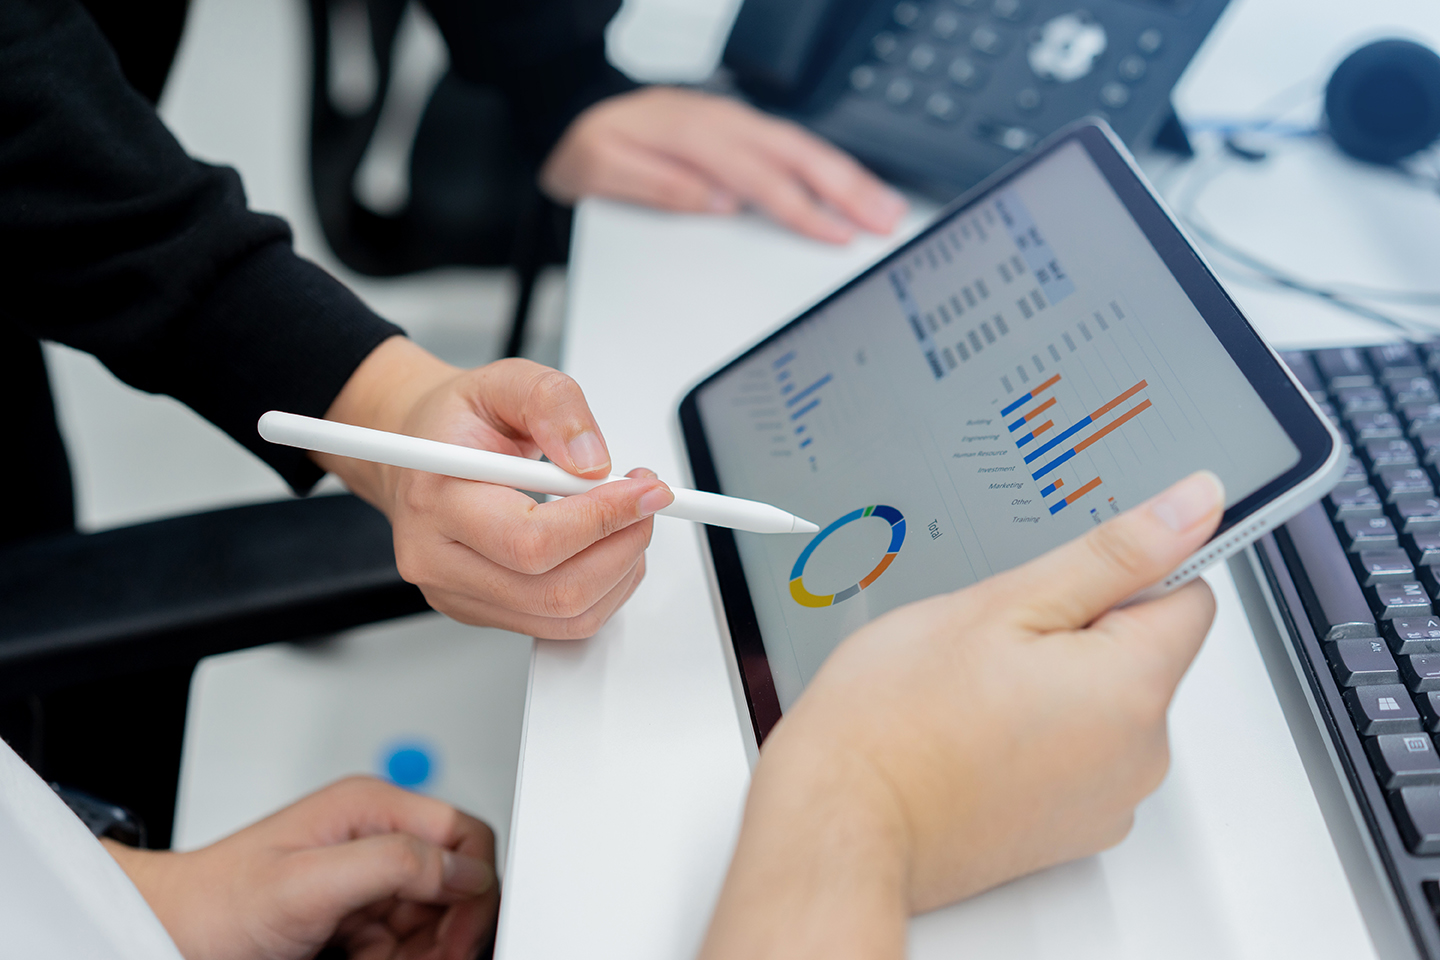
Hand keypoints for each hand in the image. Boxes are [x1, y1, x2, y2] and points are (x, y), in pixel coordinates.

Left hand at [104, 777, 497, 959]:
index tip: (456, 936)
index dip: (473, 887)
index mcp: (372, 808)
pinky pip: (406, 945)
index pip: (464, 835)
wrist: (167, 937)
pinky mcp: (357, 917)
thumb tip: (464, 868)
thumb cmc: (217, 905)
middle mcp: (376, 838)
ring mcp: (367, 880)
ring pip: (435, 922)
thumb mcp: (309, 884)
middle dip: (445, 931)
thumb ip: (393, 864)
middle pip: (455, 884)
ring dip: (419, 953)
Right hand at [318, 338, 672, 637]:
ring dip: (622, 570)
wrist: (422, 450)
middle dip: (623, 546)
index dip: (602, 520)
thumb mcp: (505, 382)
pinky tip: (607, 546)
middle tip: (646, 502)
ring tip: (628, 519)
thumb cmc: (457, 421)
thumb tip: (592, 462)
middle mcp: (437, 559)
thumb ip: (553, 405)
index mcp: (436, 500)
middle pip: (555, 590)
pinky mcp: (483, 611)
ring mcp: (459, 594)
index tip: (644, 491)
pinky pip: (563, 623)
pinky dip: (605, 588)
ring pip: (567, 616)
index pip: (530, 539)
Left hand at [540, 86, 907, 243]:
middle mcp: (722, 123)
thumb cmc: (588, 145)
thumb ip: (660, 187)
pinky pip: (792, 146)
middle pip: (798, 156)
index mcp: (693, 135)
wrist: (572, 110)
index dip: (804, 209)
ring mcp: (734, 123)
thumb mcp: (604, 172)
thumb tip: (716, 204)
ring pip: (803, 148)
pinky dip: (828, 166)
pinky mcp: (738, 131)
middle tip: (887, 220)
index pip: (761, 179)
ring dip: (849, 177)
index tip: (837, 234)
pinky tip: (851, 186)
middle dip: (849, 190)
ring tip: (887, 207)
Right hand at [701, 471, 1226, 958]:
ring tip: (971, 692)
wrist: (841, 825)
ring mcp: (1105, 803)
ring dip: (1056, 685)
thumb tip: (1194, 507)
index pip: (1188, 594)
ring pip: (1104, 705)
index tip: (1060, 583)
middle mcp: (1140, 757)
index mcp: (1133, 690)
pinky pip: (1077, 756)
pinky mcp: (1068, 831)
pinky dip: (1038, 736)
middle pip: (1142, 654)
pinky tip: (971, 732)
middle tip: (992, 640)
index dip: (1123, 572)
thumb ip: (1112, 555)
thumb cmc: (896, 721)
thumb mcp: (1002, 604)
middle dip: (1079, 631)